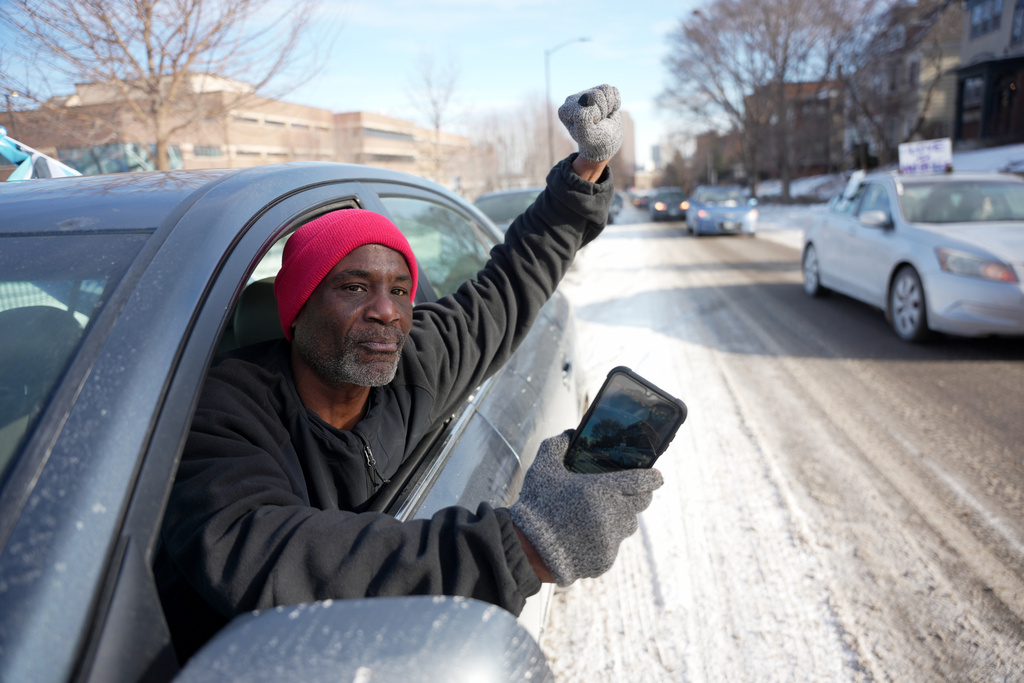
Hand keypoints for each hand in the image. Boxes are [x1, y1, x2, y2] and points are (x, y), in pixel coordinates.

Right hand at [508, 431, 662, 585]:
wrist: (528, 551)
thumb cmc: (536, 506)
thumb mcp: (542, 469)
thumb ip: (557, 446)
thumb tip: (571, 434)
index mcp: (602, 490)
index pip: (642, 481)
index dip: (653, 478)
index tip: (657, 476)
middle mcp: (612, 515)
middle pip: (642, 503)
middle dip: (639, 495)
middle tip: (628, 492)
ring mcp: (610, 540)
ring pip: (629, 524)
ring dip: (621, 517)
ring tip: (601, 514)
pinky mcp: (606, 559)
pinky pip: (614, 545)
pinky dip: (605, 539)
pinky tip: (586, 535)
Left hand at [558, 84, 622, 161]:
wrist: (606, 143)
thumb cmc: (594, 141)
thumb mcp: (586, 136)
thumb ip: (582, 119)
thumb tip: (587, 98)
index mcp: (565, 110)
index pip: (585, 102)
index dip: (594, 115)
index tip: (591, 126)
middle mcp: (573, 99)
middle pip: (596, 94)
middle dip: (602, 111)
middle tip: (598, 122)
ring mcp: (586, 94)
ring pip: (605, 90)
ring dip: (609, 107)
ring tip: (603, 117)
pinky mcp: (599, 92)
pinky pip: (612, 90)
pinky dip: (615, 103)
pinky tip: (608, 112)